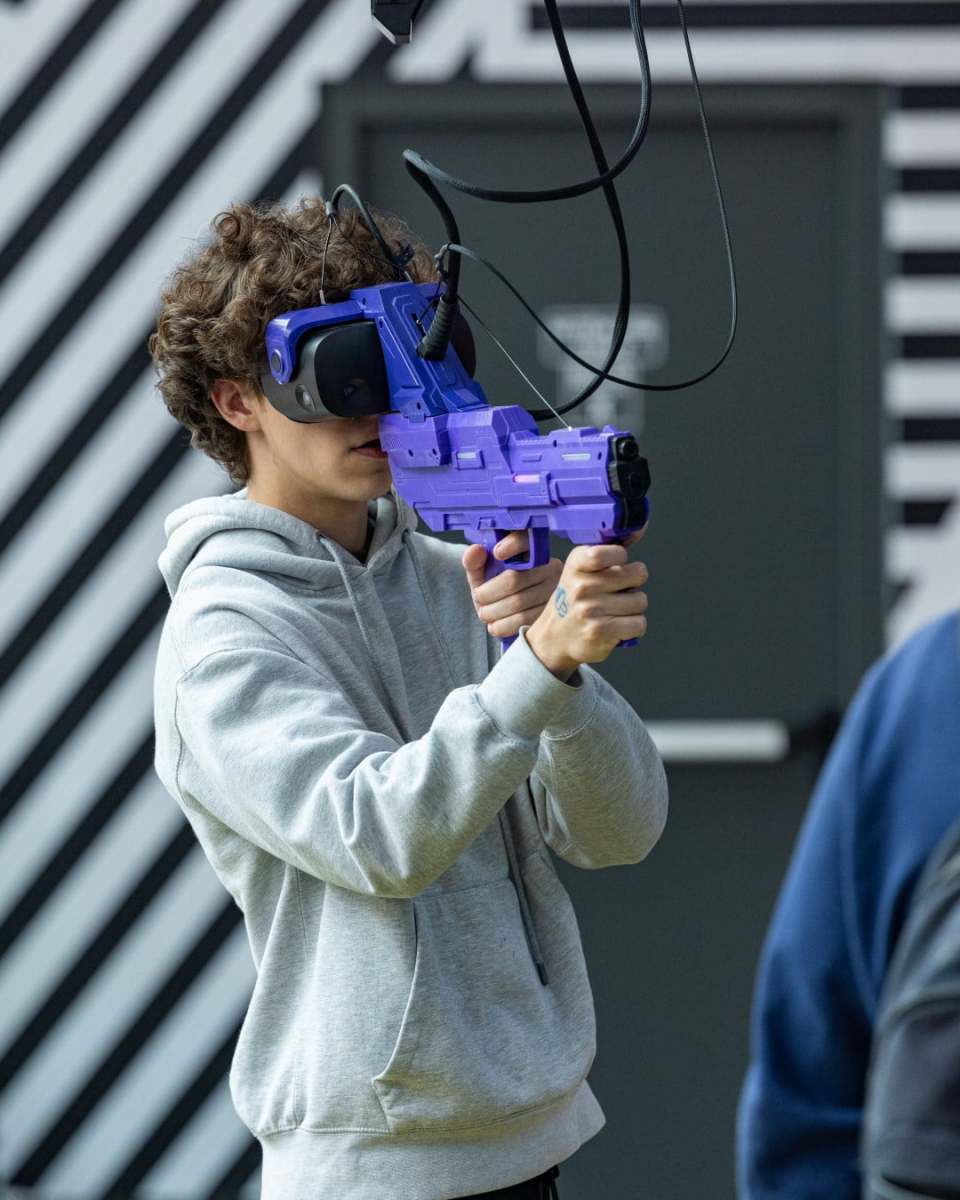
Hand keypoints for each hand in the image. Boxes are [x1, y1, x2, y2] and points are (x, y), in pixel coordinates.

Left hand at [462, 531, 562, 640]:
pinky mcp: (552, 614)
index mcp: (532, 552)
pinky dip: (503, 625)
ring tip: (484, 614)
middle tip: (479, 599)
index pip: (527, 540)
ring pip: (518, 601)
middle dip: (488, 593)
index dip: (513, 545)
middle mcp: (550, 568)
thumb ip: (474, 562)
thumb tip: (475, 549)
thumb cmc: (495, 591)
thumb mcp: (481, 575)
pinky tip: (495, 625)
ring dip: (493, 611)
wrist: (507, 618)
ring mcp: (554, 591)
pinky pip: (524, 619)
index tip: (497, 553)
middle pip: (514, 579)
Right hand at [526, 522, 649, 671]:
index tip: (613, 568)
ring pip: (640, 601)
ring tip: (613, 612)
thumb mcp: (584, 569)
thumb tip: (641, 526)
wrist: (554, 638)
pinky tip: (616, 627)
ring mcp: (590, 608)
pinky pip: (639, 623)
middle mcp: (582, 584)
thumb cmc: (575, 599)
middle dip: (633, 585)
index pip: (617, 551)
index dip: (623, 560)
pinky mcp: (600, 630)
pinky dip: (633, 627)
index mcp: (577, 562)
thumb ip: (612, 549)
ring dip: (632, 608)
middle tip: (615, 593)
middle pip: (638, 574)